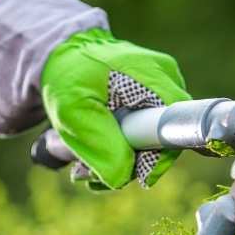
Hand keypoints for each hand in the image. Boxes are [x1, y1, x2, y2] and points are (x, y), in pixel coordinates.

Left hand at [0, 0, 189, 188]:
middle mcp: (165, 82)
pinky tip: (91, 154)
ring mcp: (157, 91)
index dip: (156, 159)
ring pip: (149, 143)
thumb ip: (101, 145)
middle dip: (126, 165)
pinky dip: (115, 150)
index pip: (176, 129)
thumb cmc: (67, 75)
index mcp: (155, 78)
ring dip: (116, 162)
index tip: (129, 176)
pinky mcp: (146, 101)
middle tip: (86, 174)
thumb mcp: (75, 111)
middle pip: (162, 140)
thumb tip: (122, 178)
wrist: (59, 55)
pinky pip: (140, 136)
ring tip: (80, 167)